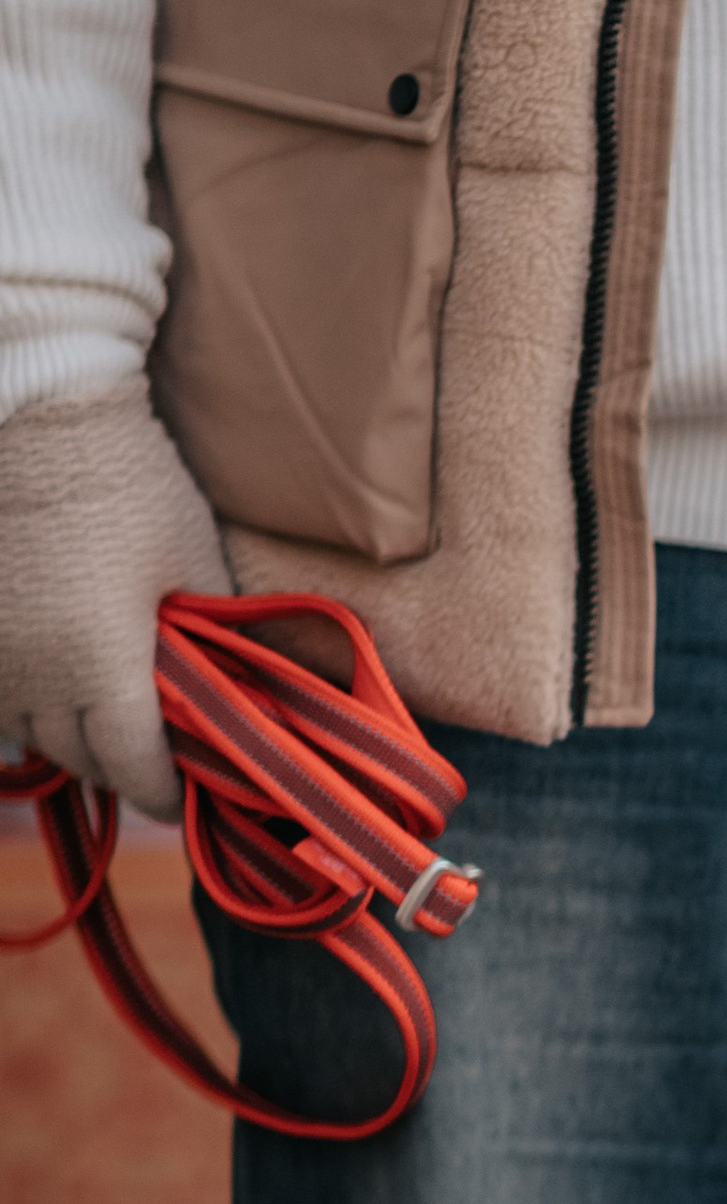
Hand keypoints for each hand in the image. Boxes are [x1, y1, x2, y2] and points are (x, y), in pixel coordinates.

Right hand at [0, 379, 227, 817]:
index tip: (185, 795)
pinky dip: (20, 700)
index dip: (164, 790)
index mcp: (100, 671)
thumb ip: (207, 641)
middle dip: (120, 764)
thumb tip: (228, 695)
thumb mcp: (192, 564)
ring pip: (24, 731)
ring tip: (101, 720)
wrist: (36, 408)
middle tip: (153, 756)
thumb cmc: (130, 482)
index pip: (134, 769)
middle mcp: (31, 677)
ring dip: (65, 735)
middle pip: (79, 758)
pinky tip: (49, 682)